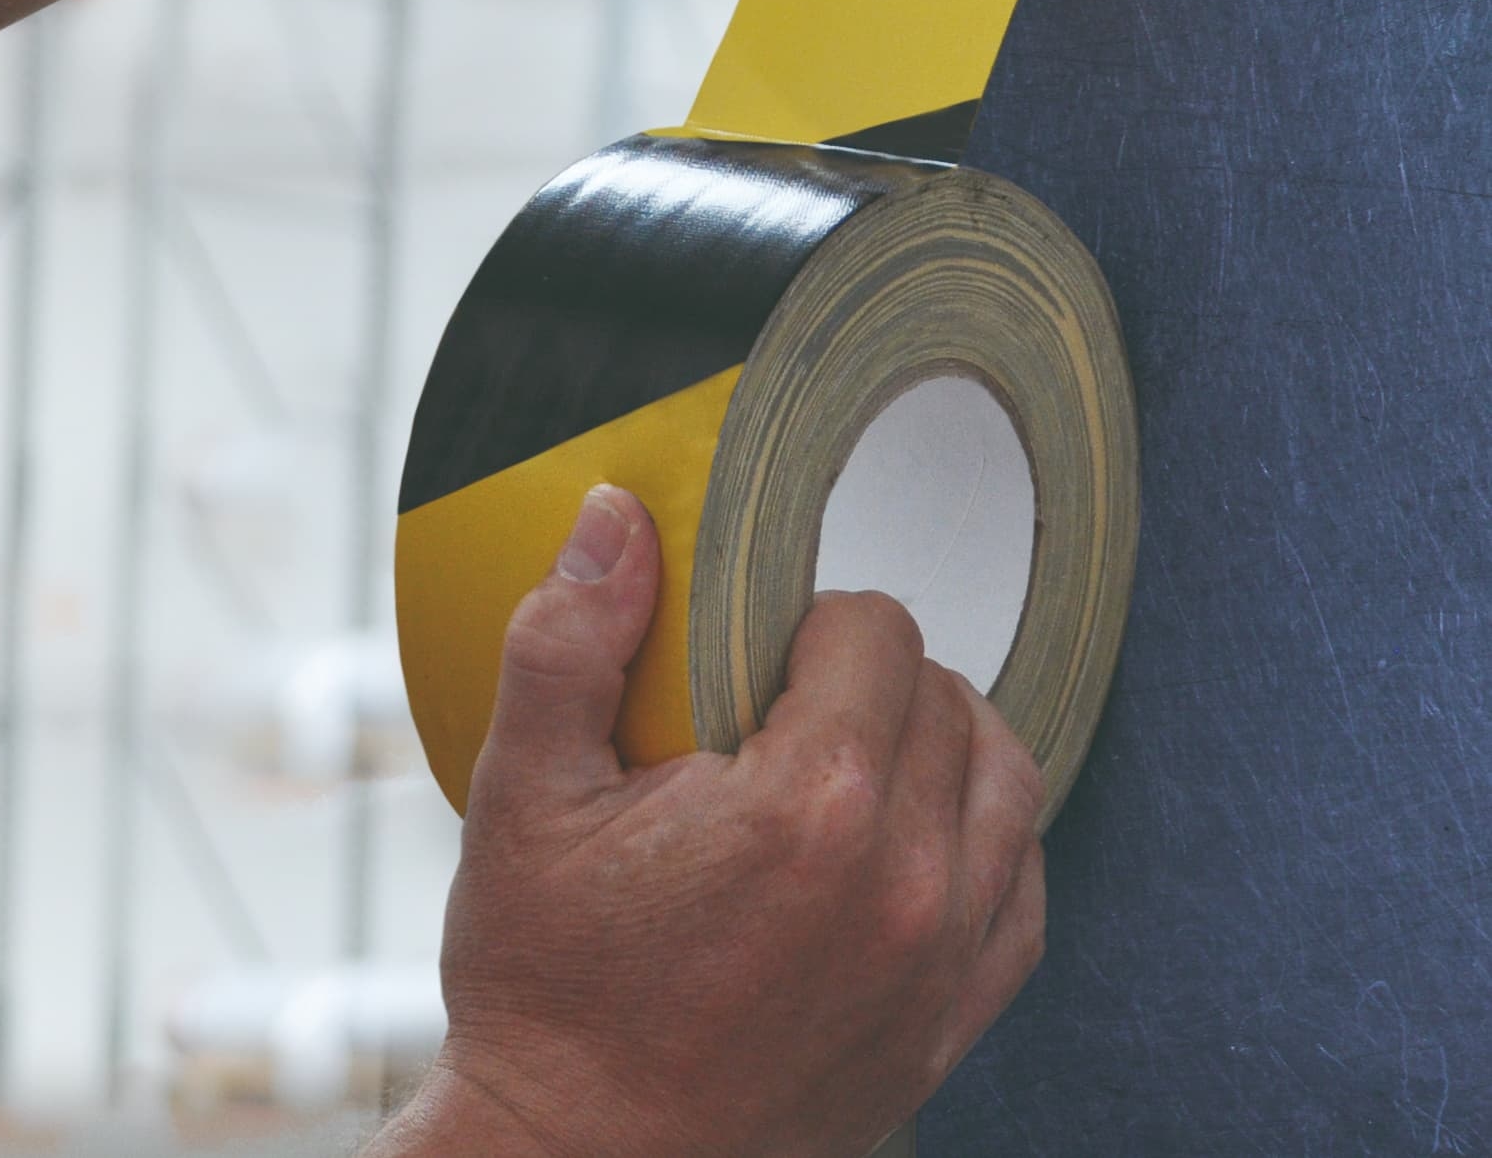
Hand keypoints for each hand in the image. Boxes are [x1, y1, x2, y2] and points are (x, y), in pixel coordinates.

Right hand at [379, 487, 1044, 1157]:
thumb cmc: (547, 990)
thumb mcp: (521, 793)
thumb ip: (571, 638)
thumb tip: (615, 516)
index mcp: (810, 807)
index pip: (879, 629)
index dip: (813, 619)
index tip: (757, 657)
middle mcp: (903, 883)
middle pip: (945, 694)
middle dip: (869, 675)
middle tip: (783, 705)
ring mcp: (941, 964)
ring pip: (1006, 781)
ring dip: (940, 742)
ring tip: (852, 750)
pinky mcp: (950, 1027)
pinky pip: (1021, 891)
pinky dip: (981, 841)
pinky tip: (903, 837)